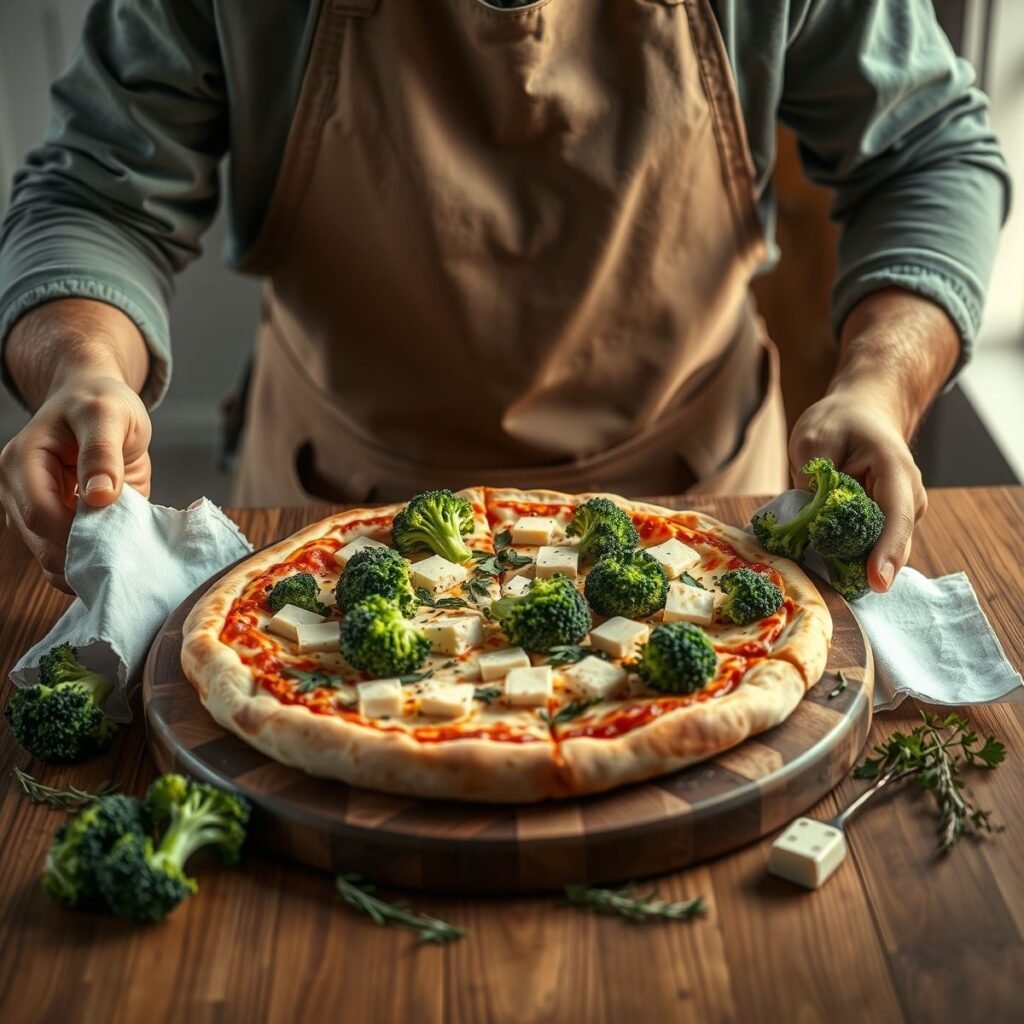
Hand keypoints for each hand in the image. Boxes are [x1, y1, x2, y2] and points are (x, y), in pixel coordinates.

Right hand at [0, 299, 151, 591]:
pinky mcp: (52, 519)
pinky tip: (112, 561)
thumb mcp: (109, 415)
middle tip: (121, 567)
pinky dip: (87, 560)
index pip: (39, 512)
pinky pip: (63, 551)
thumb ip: (103, 453)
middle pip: (39, 541)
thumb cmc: (101, 403)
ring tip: (119, 566)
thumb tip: (100, 496)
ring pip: (48, 554)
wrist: (97, 401)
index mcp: (23, 459)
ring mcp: (30, 506)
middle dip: (78, 557)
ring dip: (82, 565)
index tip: (113, 546)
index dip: (72, 535)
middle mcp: (16, 487)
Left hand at [788, 383, 925, 592]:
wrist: (861, 414)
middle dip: (864, 567)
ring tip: (821, 573)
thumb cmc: (839, 423)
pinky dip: (848, 556)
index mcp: (894, 470)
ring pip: (881, 551)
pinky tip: (823, 560)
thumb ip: (813, 479)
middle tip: (829, 585)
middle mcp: (907, 496)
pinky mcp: (886, 524)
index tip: (877, 581)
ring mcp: (901, 513)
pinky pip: (869, 547)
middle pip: (893, 543)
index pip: (897, 515)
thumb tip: (809, 521)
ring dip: (854, 563)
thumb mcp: (813, 440)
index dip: (886, 550)